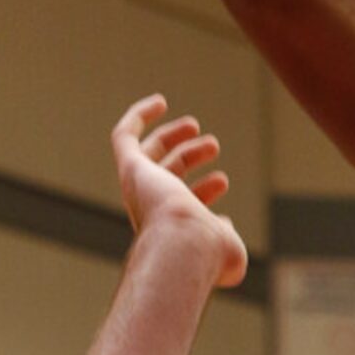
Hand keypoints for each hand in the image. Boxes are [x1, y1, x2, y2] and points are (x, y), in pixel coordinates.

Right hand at [111, 95, 247, 288]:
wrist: (185, 245)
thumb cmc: (209, 252)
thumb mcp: (229, 250)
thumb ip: (226, 236)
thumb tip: (223, 224)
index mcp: (171, 229)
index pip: (181, 204)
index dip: (203, 191)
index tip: (222, 181)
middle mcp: (150, 210)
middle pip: (165, 175)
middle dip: (189, 156)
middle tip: (213, 145)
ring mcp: (139, 189)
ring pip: (149, 155)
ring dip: (173, 137)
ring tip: (196, 127)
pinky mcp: (131, 169)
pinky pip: (124, 137)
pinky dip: (138, 117)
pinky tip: (159, 102)